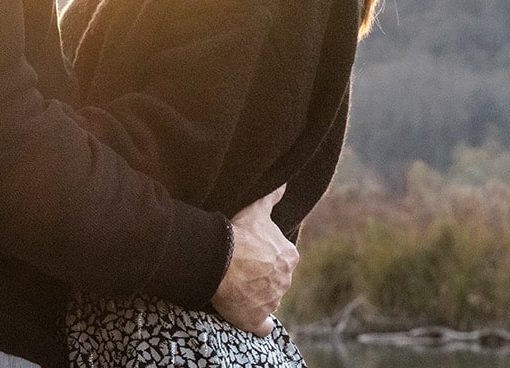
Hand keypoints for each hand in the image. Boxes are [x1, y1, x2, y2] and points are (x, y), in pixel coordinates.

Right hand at [210, 185, 296, 335]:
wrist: (220, 258)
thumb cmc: (239, 233)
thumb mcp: (258, 209)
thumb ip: (273, 196)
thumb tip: (285, 183)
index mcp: (289, 257)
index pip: (282, 259)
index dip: (266, 257)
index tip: (251, 254)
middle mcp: (285, 280)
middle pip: (275, 280)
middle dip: (262, 276)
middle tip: (242, 269)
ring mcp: (272, 301)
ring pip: (267, 299)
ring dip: (256, 296)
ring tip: (237, 287)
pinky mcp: (255, 318)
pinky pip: (262, 326)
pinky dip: (259, 324)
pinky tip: (251, 318)